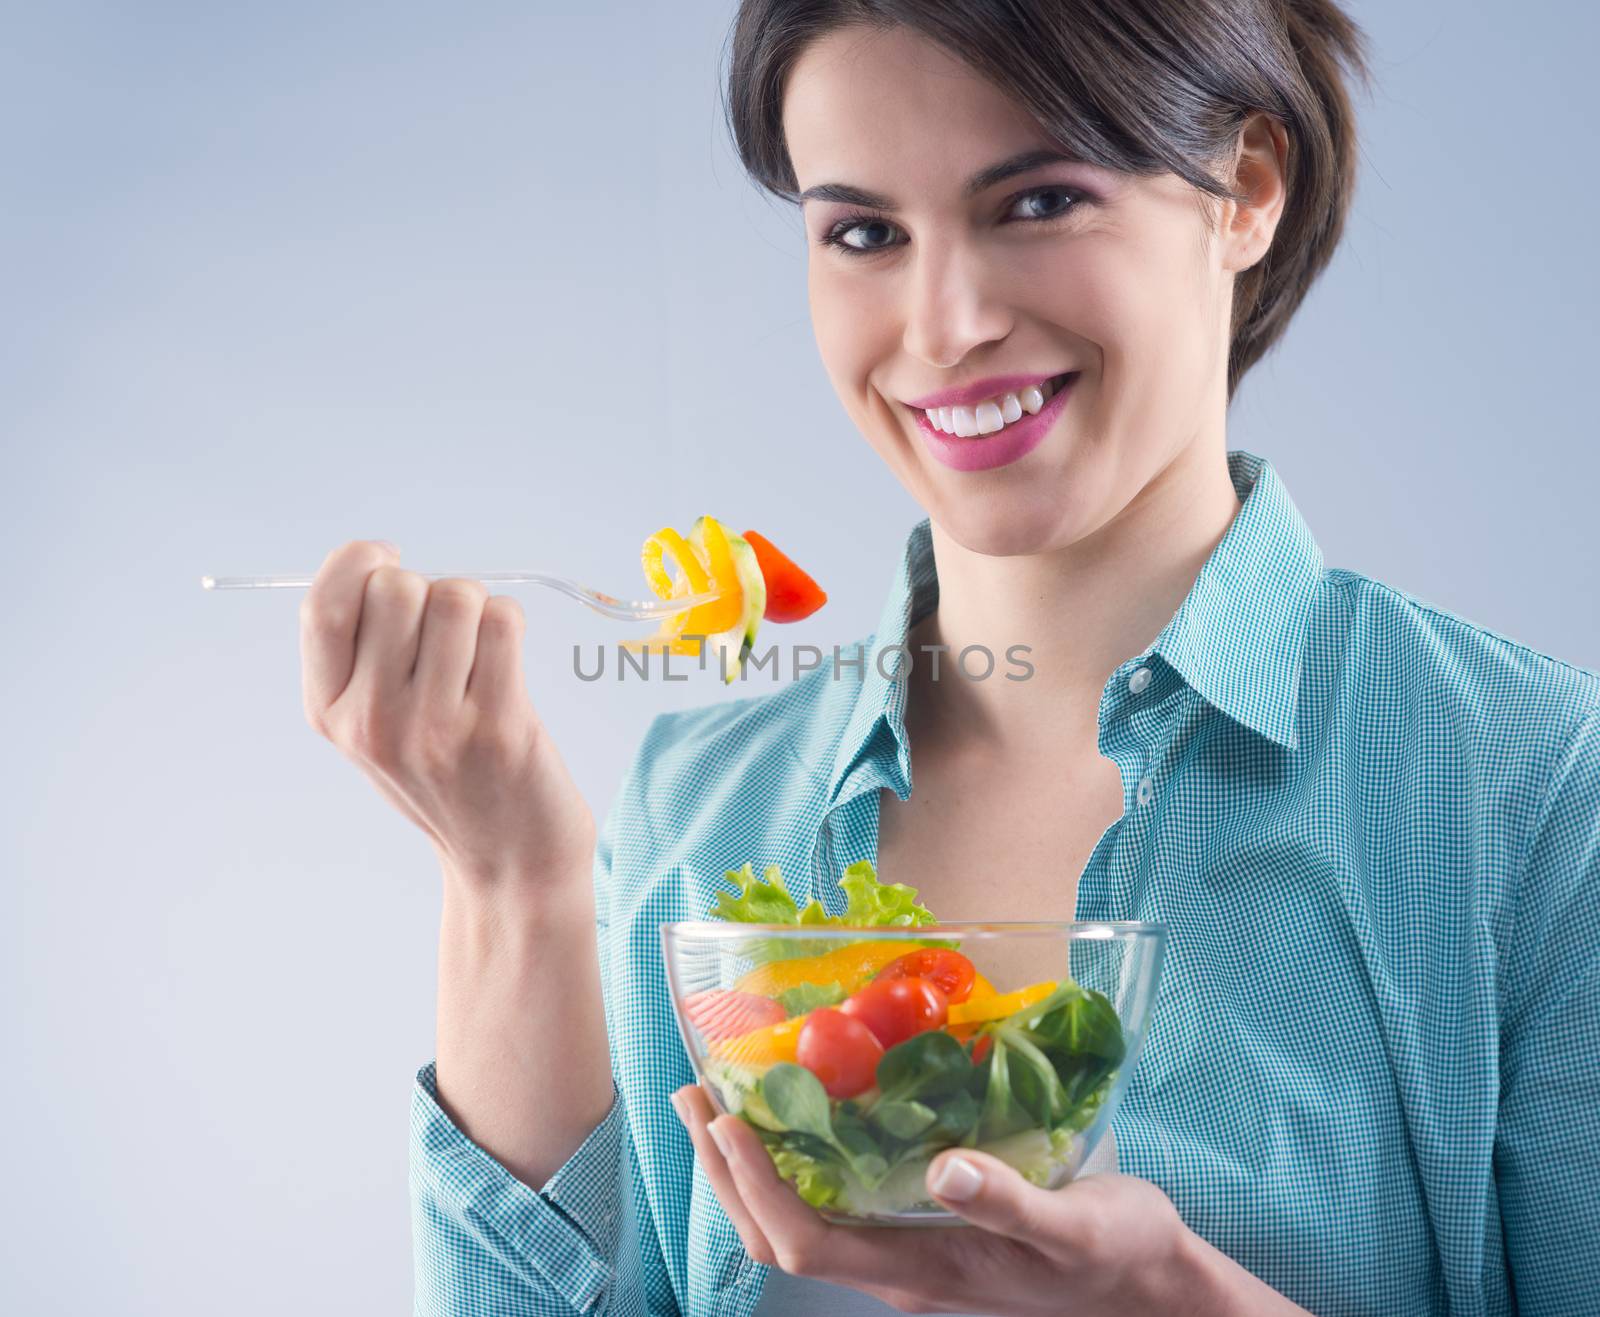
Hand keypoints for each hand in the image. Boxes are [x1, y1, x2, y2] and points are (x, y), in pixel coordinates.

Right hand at [299, 540, 595, 891]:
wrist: (508, 860)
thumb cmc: (447, 778)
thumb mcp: (376, 728)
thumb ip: (364, 655)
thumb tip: (380, 563)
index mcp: (330, 713)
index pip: (322, 607)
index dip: (357, 561)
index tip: (388, 557)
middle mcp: (373, 721)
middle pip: (395, 588)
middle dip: (429, 589)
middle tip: (448, 634)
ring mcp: (435, 725)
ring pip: (455, 596)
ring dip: (476, 606)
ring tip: (481, 652)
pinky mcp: (498, 726)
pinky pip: (503, 622)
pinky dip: (509, 622)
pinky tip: (506, 662)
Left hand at [670, 1082, 1304, 1316]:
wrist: (1153, 1289)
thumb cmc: (1120, 1255)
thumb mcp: (1078, 1224)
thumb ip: (1011, 1201)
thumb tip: (944, 1169)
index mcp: (922, 1270)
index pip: (804, 1243)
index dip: (754, 1186)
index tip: (726, 1118)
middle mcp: (898, 1269)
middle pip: (779, 1236)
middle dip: (725, 1170)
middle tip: (692, 1092)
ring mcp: (907, 1255)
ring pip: (797, 1223)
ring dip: (747, 1167)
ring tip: (718, 1102)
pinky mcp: (922, 1234)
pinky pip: (833, 1205)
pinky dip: (794, 1163)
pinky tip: (801, 1119)